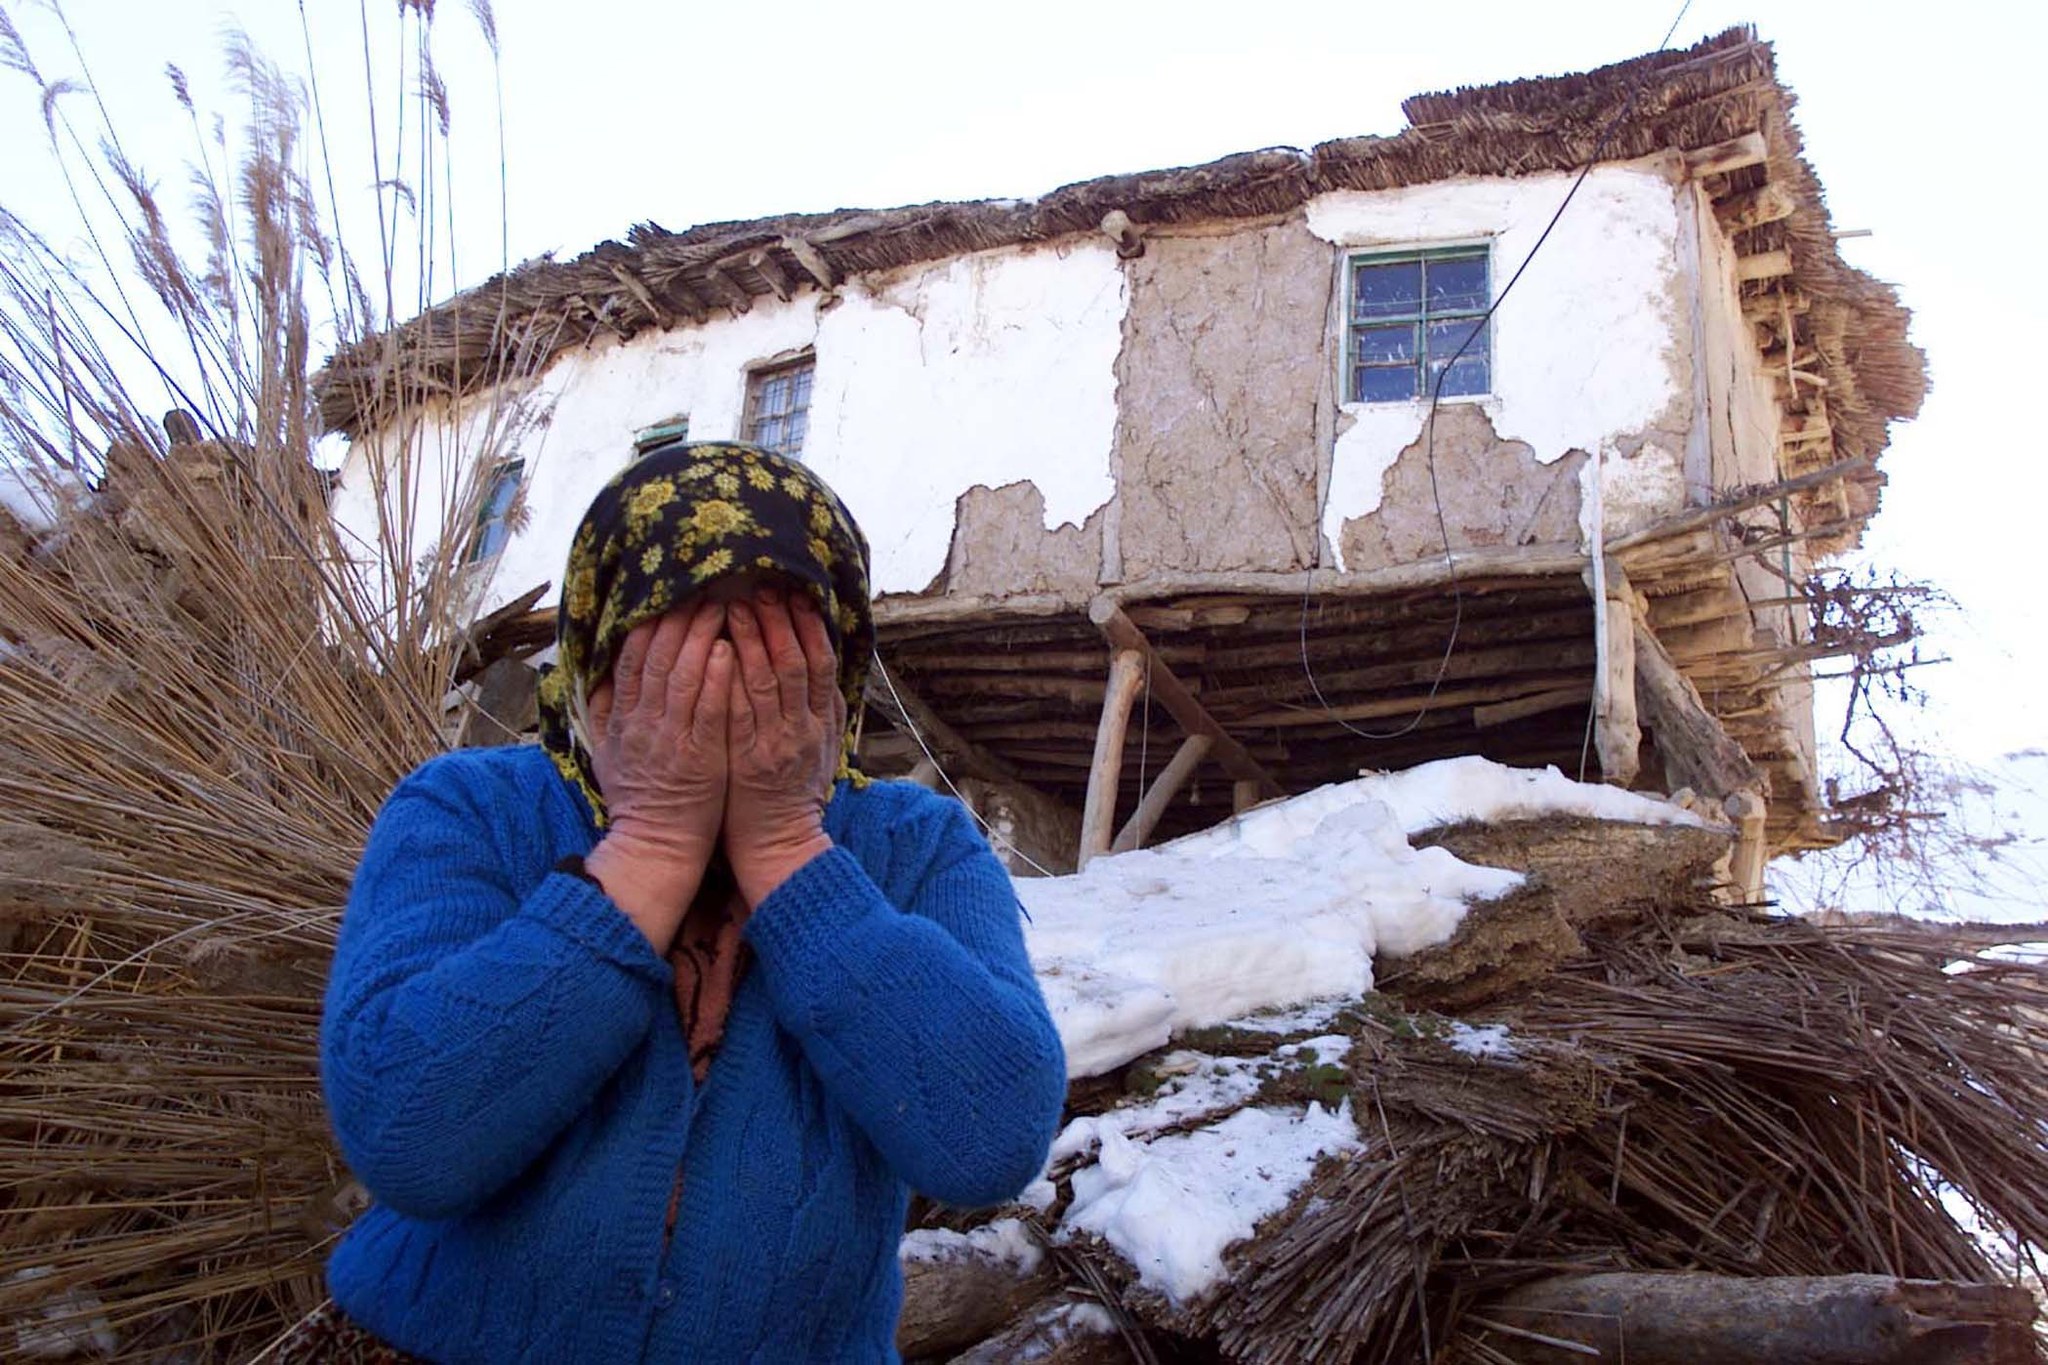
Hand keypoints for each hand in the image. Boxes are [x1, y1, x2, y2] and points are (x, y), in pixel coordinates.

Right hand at [582, 602, 731, 949]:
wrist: (655, 844)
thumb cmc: (639, 798)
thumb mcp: (606, 752)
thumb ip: (603, 711)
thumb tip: (597, 674)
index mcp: (623, 718)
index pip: (631, 658)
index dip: (649, 623)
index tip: (667, 595)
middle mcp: (642, 722)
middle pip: (656, 656)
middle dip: (678, 617)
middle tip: (701, 585)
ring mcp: (670, 738)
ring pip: (680, 675)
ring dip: (700, 636)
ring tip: (720, 604)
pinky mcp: (698, 756)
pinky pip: (705, 709)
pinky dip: (713, 678)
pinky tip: (727, 650)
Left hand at [723, 585, 842, 907]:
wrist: (779, 844)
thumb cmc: (794, 794)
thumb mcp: (823, 748)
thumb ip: (825, 708)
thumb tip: (829, 667)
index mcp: (820, 722)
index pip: (819, 662)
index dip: (808, 625)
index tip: (796, 593)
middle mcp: (801, 727)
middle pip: (793, 662)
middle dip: (779, 620)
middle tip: (763, 585)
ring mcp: (773, 742)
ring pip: (765, 680)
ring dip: (752, 638)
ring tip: (736, 603)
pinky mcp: (744, 758)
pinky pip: (737, 710)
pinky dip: (729, 678)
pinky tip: (717, 650)